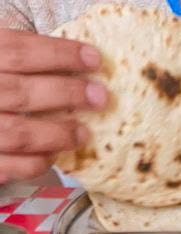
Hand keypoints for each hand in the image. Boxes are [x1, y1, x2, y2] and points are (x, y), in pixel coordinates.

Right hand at [0, 27, 106, 183]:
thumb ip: (17, 60)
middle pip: (21, 92)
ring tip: (84, 133)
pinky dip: (37, 162)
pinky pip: (11, 166)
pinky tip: (55, 156)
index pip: (16, 50)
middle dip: (66, 94)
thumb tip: (69, 63)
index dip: (57, 54)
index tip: (93, 59)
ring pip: (18, 133)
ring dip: (57, 134)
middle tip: (100, 97)